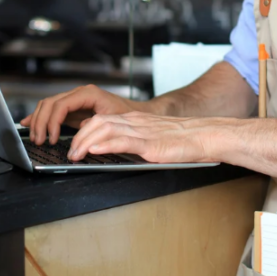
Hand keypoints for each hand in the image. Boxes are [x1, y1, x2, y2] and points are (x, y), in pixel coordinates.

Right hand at [19, 84, 143, 145]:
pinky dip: (40, 117)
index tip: (52, 138)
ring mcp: (74, 99)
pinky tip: (28, 123)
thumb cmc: (127, 116)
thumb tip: (77, 138)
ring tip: (37, 138)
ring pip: (48, 105)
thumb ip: (93, 127)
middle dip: (41, 123)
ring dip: (39, 121)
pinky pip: (52, 110)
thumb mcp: (112, 122)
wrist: (137, 113)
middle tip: (40, 141)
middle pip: (50, 103)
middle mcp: (79, 93)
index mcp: (88, 93)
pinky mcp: (72, 108)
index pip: (61, 104)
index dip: (53, 122)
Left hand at [67, 111, 229, 163]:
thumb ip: (137, 141)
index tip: (75, 143)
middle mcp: (136, 123)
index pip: (102, 120)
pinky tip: (95, 150)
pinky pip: (123, 140)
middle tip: (70, 153)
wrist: (206, 136)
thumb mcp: (155, 138)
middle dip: (79, 137)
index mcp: (136, 121)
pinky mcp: (151, 143)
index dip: (84, 130)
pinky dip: (105, 144)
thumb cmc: (186, 140)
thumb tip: (118, 151)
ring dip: (85, 142)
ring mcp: (143, 131)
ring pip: (105, 129)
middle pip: (98, 122)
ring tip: (75, 155)